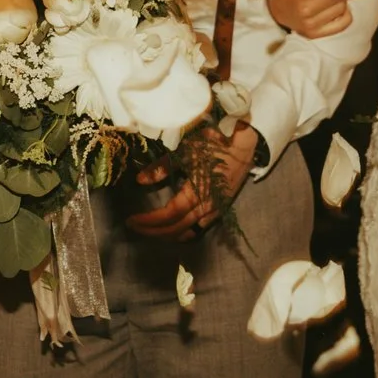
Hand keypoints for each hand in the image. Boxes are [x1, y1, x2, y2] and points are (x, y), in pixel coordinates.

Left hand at [126, 121, 259, 239]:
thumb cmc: (213, 142)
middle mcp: (207, 207)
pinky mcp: (222, 207)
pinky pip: (201, 228)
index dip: (149, 220)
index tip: (131, 220)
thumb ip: (162, 167)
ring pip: (190, 232)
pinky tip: (176, 229)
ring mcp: (217, 209)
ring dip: (169, 235)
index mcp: (196, 192)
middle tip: (135, 228)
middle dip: (154, 231)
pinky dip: (185, 232)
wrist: (245, 141)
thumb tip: (140, 180)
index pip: (168, 215)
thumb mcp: (184, 151)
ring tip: (152, 231)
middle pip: (177, 228)